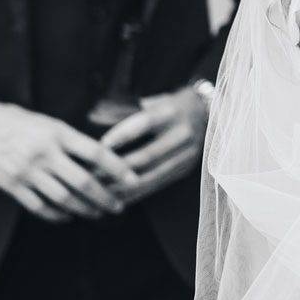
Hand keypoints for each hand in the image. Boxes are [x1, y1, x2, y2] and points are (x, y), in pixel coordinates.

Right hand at [0, 99, 139, 220]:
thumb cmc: (15, 121)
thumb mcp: (47, 121)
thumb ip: (70, 139)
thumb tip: (100, 155)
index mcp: (57, 133)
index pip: (95, 153)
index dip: (117, 168)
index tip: (132, 179)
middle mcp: (44, 153)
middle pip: (83, 182)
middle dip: (105, 198)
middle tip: (118, 206)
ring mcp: (27, 172)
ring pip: (64, 198)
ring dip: (84, 209)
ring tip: (97, 213)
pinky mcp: (12, 185)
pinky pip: (39, 207)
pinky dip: (56, 215)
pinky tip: (67, 216)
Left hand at [102, 84, 211, 205]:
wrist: (207, 113)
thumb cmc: (172, 105)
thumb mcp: (155, 100)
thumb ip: (132, 110)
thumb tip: (97, 120)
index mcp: (171, 111)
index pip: (144, 123)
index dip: (122, 135)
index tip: (100, 146)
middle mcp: (182, 134)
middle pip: (147, 155)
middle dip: (117, 168)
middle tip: (92, 175)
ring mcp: (186, 154)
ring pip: (152, 175)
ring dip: (125, 186)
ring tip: (102, 191)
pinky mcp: (185, 169)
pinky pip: (158, 185)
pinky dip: (137, 194)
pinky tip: (120, 198)